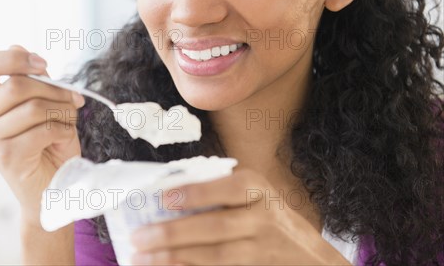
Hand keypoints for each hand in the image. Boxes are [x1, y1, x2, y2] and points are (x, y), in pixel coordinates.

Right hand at [0, 45, 84, 224]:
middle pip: (16, 84)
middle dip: (54, 89)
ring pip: (33, 106)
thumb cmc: (46, 143)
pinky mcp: (6, 156)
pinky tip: (61, 139)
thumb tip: (16, 46)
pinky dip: (63, 130)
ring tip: (68, 122)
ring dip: (63, 111)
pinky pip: (44, 129)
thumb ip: (29, 78)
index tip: (43, 64)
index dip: (14, 58)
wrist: (51, 188)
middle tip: (74, 99)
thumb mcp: (40, 104)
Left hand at [130, 169, 351, 264]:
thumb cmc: (268, 217)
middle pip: (217, 227)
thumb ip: (217, 190)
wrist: (308, 257)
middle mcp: (264, 219)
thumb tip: (164, 195)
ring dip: (176, 258)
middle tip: (139, 236)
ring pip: (216, 257)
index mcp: (258, 190)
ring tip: (143, 258)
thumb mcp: (252, 194)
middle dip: (174, 234)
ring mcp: (263, 251)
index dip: (196, 193)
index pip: (228, 188)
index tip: (163, 198)